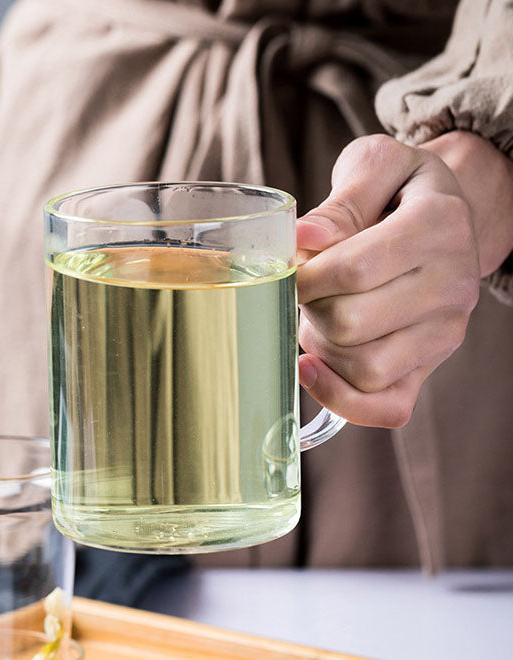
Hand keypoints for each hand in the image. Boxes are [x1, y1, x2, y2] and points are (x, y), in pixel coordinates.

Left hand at [296, 133, 487, 427]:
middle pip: (351, 323)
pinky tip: (311, 370)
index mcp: (439, 225)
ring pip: (364, 368)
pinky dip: (341, 398)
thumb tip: (302, 240)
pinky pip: (387, 408)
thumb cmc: (398, 192)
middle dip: (310, 308)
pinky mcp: (430, 366)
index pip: (354, 269)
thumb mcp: (376, 166)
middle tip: (307, 290)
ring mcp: (445, 332)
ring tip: (318, 317)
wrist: (445, 218)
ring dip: (321, 347)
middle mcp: (452, 284)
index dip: (306, 275)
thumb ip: (341, 200)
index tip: (293, 267)